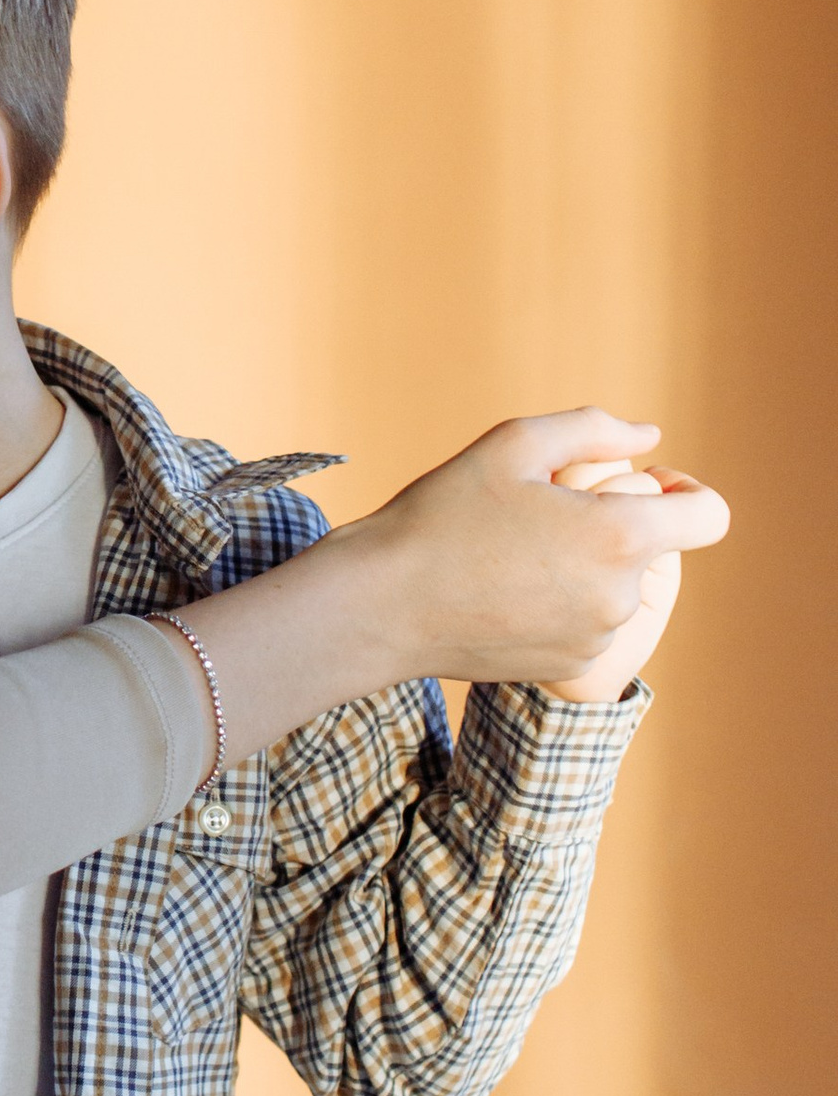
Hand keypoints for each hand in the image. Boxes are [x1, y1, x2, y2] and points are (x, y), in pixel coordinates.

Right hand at [352, 409, 726, 691]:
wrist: (384, 606)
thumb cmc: (443, 515)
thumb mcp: (512, 444)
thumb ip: (595, 430)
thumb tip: (648, 439)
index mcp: (618, 536)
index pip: (710, 515)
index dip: (688, 491)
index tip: (647, 484)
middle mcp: (619, 596)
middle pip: (648, 547)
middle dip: (607, 522)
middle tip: (534, 511)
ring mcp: (597, 637)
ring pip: (613, 584)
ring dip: (580, 563)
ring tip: (508, 551)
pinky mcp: (571, 665)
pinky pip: (587, 620)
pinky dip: (559, 600)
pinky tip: (502, 589)